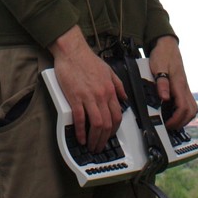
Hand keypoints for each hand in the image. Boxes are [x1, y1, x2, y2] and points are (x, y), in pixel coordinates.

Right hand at [49, 26, 125, 151]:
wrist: (72, 51)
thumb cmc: (87, 60)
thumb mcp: (109, 71)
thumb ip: (118, 85)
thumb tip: (124, 98)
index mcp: (110, 90)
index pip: (117, 116)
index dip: (114, 130)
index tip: (109, 136)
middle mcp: (102, 95)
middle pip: (107, 123)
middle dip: (104, 139)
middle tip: (100, 146)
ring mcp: (88, 97)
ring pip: (96, 124)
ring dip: (94, 139)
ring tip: (91, 146)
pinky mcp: (75, 97)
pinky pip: (80, 119)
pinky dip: (81, 131)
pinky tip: (80, 138)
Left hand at [148, 35, 197, 129]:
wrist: (167, 45)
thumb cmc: (162, 55)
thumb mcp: (158, 67)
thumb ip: (161, 83)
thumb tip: (164, 98)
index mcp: (179, 84)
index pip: (183, 107)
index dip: (176, 119)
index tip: (167, 124)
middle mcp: (184, 87)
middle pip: (191, 111)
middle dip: (181, 122)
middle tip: (169, 126)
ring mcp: (185, 87)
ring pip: (192, 108)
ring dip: (184, 118)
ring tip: (172, 122)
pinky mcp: (183, 87)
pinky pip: (188, 102)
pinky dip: (184, 111)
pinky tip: (173, 112)